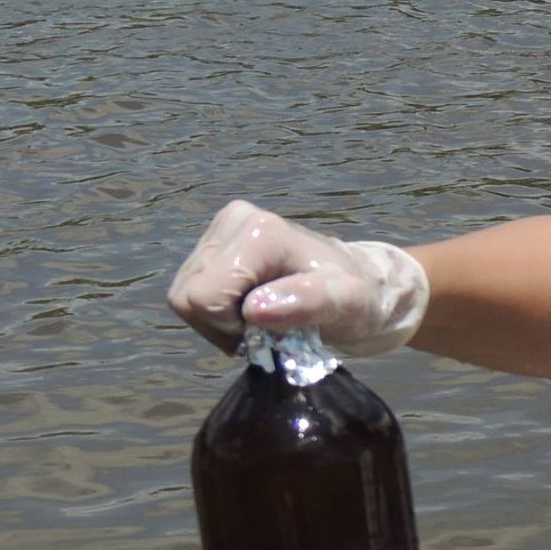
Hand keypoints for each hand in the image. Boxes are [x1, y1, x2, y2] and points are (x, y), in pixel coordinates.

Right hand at [167, 200, 428, 355]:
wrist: (364, 284)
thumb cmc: (359, 297)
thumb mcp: (347, 305)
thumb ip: (307, 303)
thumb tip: (254, 309)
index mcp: (258, 231)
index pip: (204, 297)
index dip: (229, 326)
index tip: (271, 329)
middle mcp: (233, 221)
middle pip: (188, 297)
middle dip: (222, 324)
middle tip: (267, 328)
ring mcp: (221, 230)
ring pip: (185, 297)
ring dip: (219, 321)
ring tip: (263, 319)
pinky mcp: (216, 244)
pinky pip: (192, 292)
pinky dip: (218, 314)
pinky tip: (252, 311)